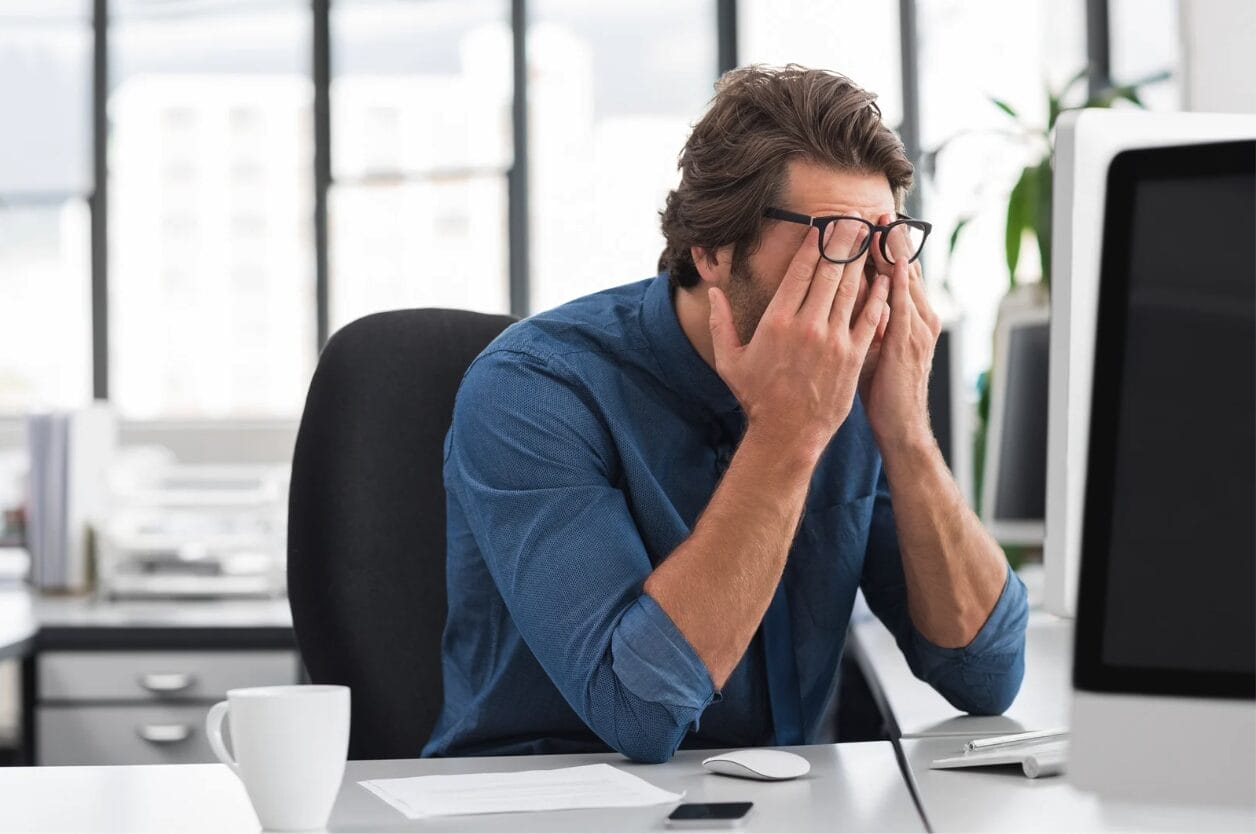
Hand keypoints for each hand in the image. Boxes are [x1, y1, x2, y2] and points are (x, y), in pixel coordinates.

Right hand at [708, 220, 890, 460]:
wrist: (787, 433)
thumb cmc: (757, 397)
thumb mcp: (730, 360)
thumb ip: (720, 323)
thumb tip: (713, 292)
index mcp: (777, 320)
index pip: (801, 270)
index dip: (815, 243)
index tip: (823, 224)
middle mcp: (807, 325)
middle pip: (830, 271)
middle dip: (844, 240)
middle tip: (854, 217)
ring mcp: (833, 340)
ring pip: (852, 289)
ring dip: (863, 259)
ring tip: (871, 236)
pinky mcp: (853, 356)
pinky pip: (870, 317)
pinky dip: (879, 295)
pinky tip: (886, 278)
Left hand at [858, 212, 941, 451]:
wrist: (901, 427)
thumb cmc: (884, 392)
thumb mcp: (877, 350)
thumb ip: (869, 322)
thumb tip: (850, 300)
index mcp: (912, 318)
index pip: (898, 273)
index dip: (886, 247)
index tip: (871, 222)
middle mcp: (919, 316)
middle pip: (903, 267)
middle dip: (890, 238)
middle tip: (876, 209)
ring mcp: (917, 327)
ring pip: (904, 278)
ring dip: (892, 248)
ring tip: (881, 221)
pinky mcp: (908, 340)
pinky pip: (900, 301)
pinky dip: (895, 277)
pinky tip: (888, 257)